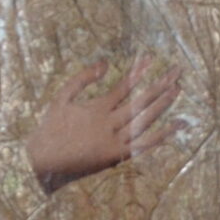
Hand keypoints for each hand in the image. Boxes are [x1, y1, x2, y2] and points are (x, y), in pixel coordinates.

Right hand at [26, 57, 179, 189]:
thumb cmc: (50, 127)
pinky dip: (159, 136)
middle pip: (140, 102)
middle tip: (177, 71)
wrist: (42, 160)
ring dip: (163, 106)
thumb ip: (82, 79)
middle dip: (160, 86)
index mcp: (96, 109)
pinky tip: (174, 126)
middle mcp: (108, 125)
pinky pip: (142, 146)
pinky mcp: (115, 157)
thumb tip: (105, 63)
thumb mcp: (62, 97)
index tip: (152, 59)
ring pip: (144, 122)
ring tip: (177, 90)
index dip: (139, 72)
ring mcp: (114, 142)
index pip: (123, 87)